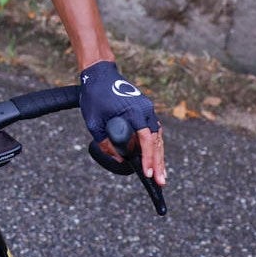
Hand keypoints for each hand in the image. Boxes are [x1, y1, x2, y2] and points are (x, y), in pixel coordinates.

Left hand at [78, 61, 164, 184]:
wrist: (100, 73)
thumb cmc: (95, 96)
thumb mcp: (94, 122)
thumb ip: (106, 143)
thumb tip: (120, 161)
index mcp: (135, 111)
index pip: (146, 140)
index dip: (148, 158)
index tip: (148, 174)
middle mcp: (145, 110)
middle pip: (156, 141)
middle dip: (158, 163)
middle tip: (161, 182)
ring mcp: (147, 109)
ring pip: (157, 137)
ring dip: (159, 157)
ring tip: (161, 176)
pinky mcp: (144, 111)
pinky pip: (152, 131)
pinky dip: (154, 146)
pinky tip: (156, 160)